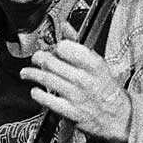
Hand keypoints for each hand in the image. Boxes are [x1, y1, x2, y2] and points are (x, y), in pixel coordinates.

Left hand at [19, 23, 131, 142]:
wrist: (116, 116)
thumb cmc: (104, 88)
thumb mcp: (97, 63)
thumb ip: (78, 44)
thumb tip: (65, 26)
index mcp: (93, 64)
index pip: (66, 48)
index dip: (55, 47)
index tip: (53, 48)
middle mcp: (84, 79)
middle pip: (52, 62)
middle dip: (39, 58)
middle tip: (35, 58)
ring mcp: (76, 96)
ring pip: (47, 79)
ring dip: (32, 74)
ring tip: (26, 73)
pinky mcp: (70, 112)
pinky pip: (47, 100)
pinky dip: (37, 93)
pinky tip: (35, 91)